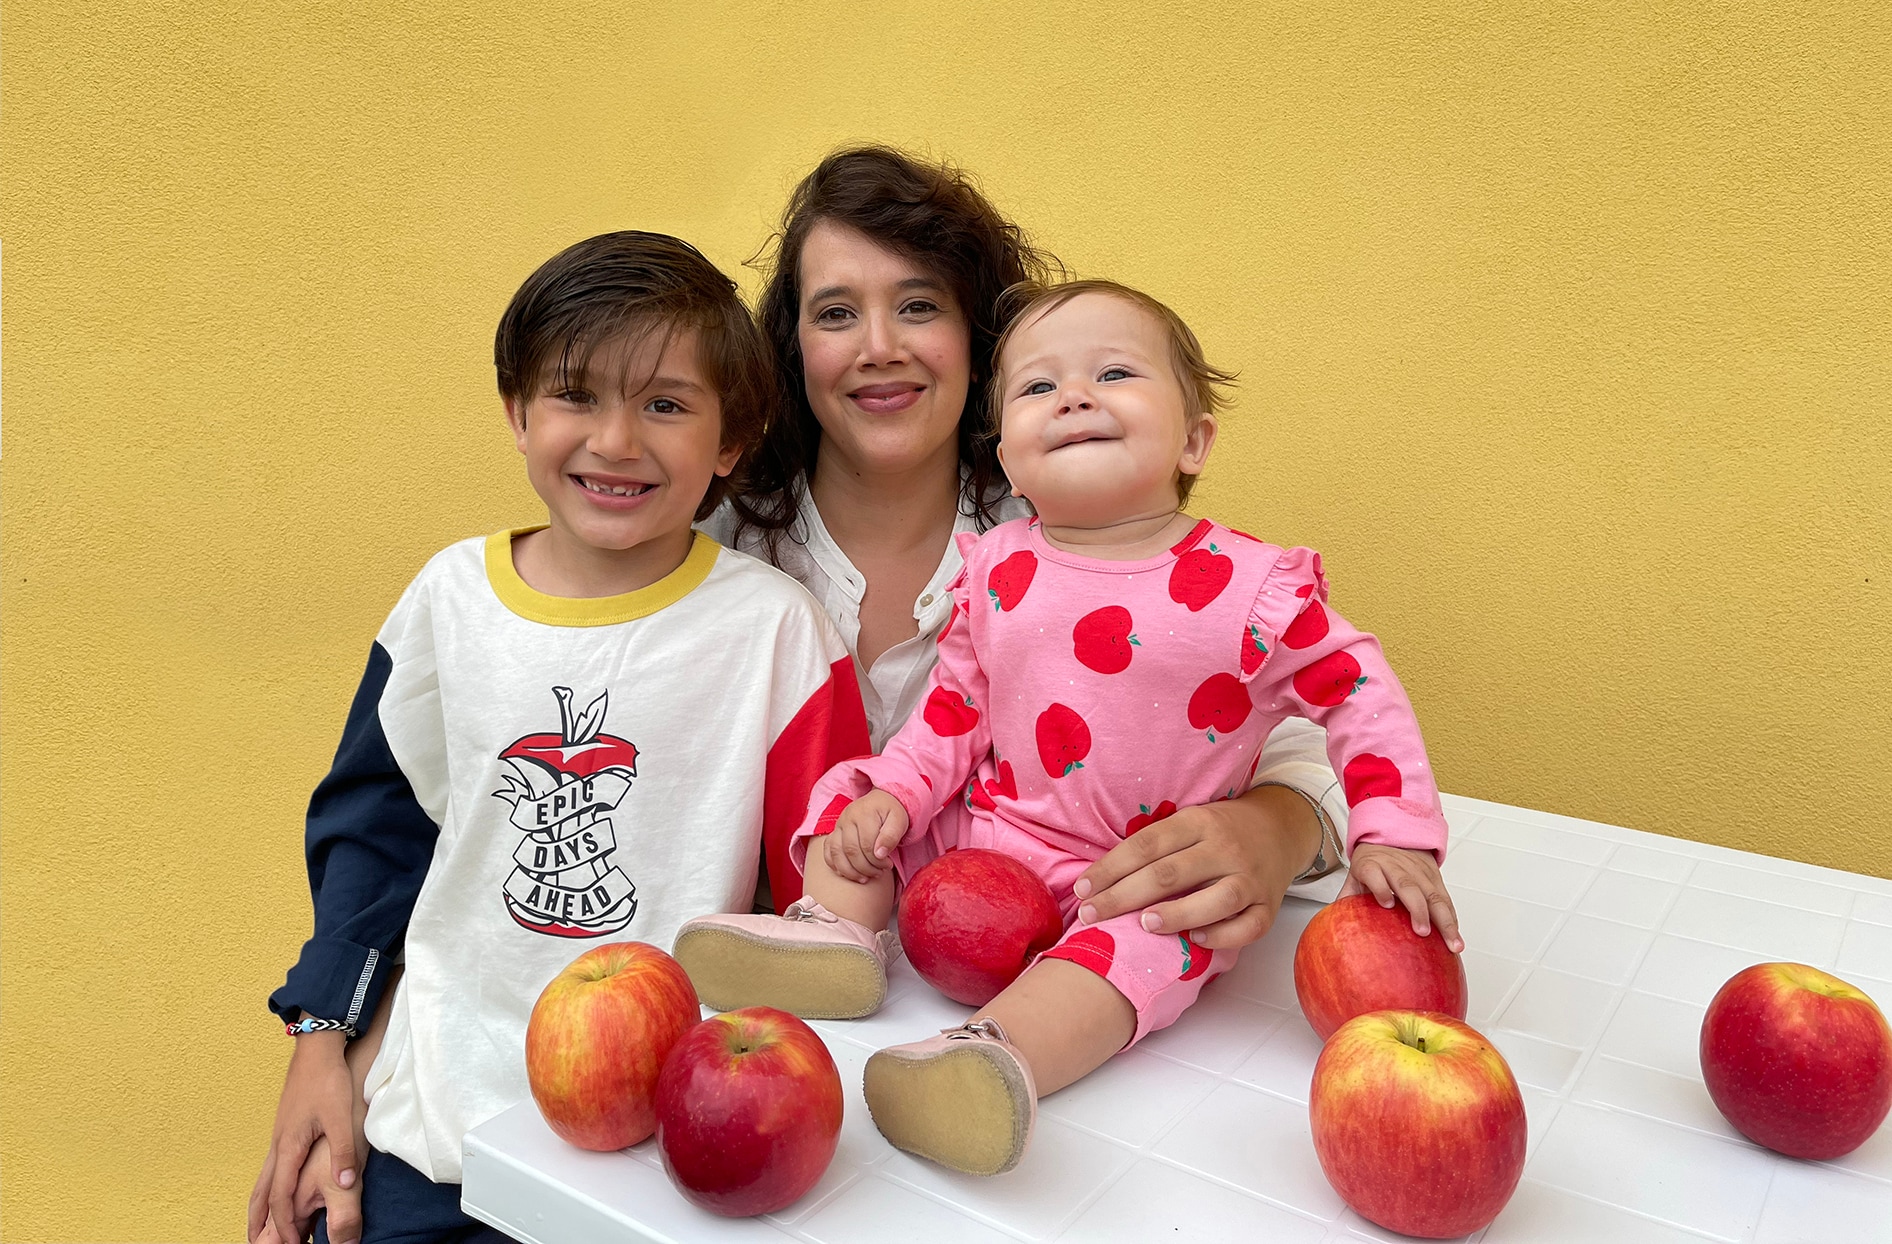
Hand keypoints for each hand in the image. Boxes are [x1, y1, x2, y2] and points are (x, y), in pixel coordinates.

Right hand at [247, 1032, 358, 1243]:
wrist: (316, 1051)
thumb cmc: (328, 1081)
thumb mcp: (341, 1117)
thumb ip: (343, 1151)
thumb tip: (344, 1183)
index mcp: (289, 1147)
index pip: (281, 1195)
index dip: (284, 1222)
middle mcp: (278, 1146)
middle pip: (262, 1193)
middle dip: (260, 1222)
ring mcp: (279, 1138)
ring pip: (262, 1180)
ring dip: (259, 1207)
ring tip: (257, 1228)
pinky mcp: (285, 1130)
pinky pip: (270, 1168)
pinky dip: (267, 1188)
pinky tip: (274, 1190)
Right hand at [824, 789, 907, 883]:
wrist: (881, 800)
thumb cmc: (891, 812)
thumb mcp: (899, 820)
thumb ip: (891, 836)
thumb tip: (880, 854)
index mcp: (864, 813)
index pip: (867, 845)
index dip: (877, 860)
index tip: (888, 865)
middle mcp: (847, 818)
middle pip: (851, 851)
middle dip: (866, 868)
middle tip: (879, 873)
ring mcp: (838, 825)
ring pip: (837, 853)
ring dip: (850, 871)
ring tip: (865, 878)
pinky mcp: (834, 832)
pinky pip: (828, 851)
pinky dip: (834, 865)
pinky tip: (847, 874)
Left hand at [1070, 785, 1321, 950]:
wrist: (1281, 829)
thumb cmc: (1220, 831)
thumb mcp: (1190, 822)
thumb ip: (1156, 845)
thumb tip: (1100, 880)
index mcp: (1198, 821)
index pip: (1146, 845)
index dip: (1110, 869)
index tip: (1082, 890)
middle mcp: (1225, 848)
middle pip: (1169, 873)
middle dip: (1124, 896)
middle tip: (1092, 915)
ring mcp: (1251, 877)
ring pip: (1216, 899)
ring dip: (1177, 914)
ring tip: (1143, 926)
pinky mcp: (1270, 906)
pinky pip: (1249, 926)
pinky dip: (1223, 935)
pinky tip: (1197, 940)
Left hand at [1341, 843, 1463, 952]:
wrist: (1395, 833)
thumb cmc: (1372, 861)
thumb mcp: (1356, 874)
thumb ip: (1348, 897)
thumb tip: (1333, 924)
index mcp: (1372, 865)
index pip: (1374, 874)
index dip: (1380, 888)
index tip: (1386, 904)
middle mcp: (1397, 867)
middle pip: (1408, 886)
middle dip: (1418, 909)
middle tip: (1422, 932)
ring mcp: (1419, 871)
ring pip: (1434, 894)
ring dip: (1445, 920)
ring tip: (1452, 944)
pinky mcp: (1435, 876)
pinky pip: (1446, 898)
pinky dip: (1452, 918)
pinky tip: (1455, 937)